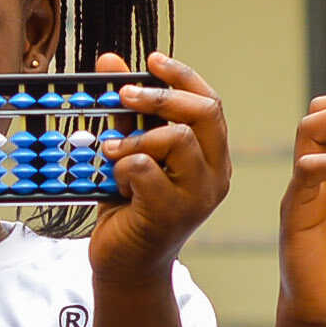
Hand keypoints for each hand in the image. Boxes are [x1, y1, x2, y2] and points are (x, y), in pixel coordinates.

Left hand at [88, 52, 231, 281]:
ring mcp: (198, 196)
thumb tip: (110, 62)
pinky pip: (146, 169)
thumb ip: (126, 111)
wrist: (125, 266)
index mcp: (212, 157)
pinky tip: (115, 182)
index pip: (210, 103)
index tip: (151, 60)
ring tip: (112, 152)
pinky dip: (123, 167)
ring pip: (178, 138)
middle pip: (204, 112)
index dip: (182, 76)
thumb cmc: (130, 208)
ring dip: (136, 137)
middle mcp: (215, 175)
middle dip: (160, 96)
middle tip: (124, 94)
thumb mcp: (129, 152)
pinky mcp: (172, 213)